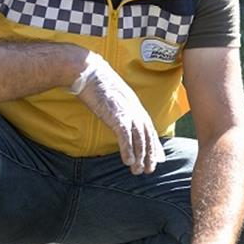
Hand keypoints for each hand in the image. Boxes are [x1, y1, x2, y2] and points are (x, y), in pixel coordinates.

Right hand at [69, 53, 162, 174]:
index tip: (155, 158)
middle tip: (149, 170)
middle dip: (149, 155)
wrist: (89, 72)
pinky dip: (128, 150)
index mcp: (136, 106)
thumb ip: (121, 109)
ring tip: (138, 171)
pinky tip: (128, 162)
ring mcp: (127, 113)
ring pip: (139, 139)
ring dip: (139, 157)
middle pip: (147, 136)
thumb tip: (120, 119)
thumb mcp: (115, 98)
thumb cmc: (98, 84)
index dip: (153, 144)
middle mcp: (135, 110)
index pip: (148, 129)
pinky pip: (125, 137)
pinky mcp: (117, 116)